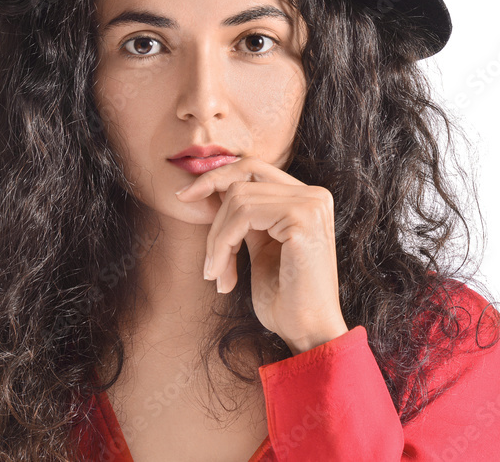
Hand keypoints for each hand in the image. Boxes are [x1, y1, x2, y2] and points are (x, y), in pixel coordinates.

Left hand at [175, 156, 348, 353]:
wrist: (307, 331)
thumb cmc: (284, 297)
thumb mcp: (260, 247)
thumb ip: (246, 217)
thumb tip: (209, 190)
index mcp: (307, 198)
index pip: (253, 169)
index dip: (216, 178)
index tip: (185, 197)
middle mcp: (314, 194)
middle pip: (242, 178)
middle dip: (212, 212)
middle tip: (201, 250)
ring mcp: (311, 204)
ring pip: (237, 198)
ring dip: (216, 240)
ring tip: (216, 274)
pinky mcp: (302, 218)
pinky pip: (243, 216)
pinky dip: (223, 245)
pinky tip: (223, 277)